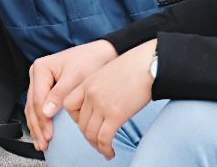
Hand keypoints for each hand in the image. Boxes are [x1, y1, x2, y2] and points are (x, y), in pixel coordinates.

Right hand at [26, 39, 118, 151]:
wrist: (99, 54)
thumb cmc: (89, 61)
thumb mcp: (75, 77)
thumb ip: (59, 94)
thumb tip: (46, 113)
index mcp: (41, 68)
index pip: (38, 99)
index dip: (43, 119)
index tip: (49, 134)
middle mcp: (37, 74)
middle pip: (32, 105)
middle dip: (37, 127)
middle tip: (44, 143)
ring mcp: (39, 81)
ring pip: (32, 108)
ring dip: (36, 127)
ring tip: (42, 143)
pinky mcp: (45, 88)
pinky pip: (38, 107)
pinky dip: (40, 121)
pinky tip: (42, 133)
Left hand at [64, 40, 155, 159]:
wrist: (148, 63)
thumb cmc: (133, 66)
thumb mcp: (107, 73)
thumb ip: (99, 87)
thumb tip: (101, 104)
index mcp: (87, 83)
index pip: (69, 105)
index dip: (76, 118)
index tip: (87, 123)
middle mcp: (91, 94)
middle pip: (80, 123)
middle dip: (88, 135)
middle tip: (98, 141)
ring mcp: (102, 105)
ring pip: (90, 134)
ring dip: (97, 146)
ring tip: (105, 149)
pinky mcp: (115, 115)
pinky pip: (104, 139)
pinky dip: (105, 149)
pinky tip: (110, 152)